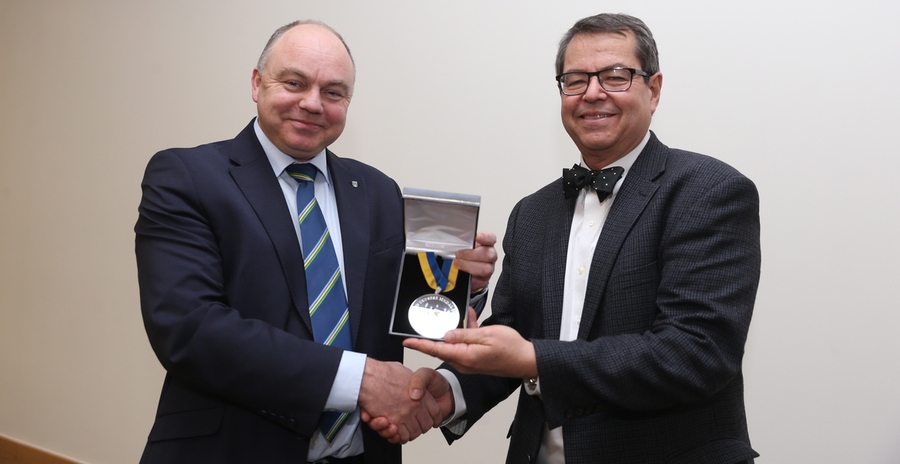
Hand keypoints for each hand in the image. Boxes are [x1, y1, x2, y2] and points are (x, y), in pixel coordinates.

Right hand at [357, 359, 441, 442]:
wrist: (368, 377)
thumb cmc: (382, 372)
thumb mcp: (404, 371)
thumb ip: (412, 380)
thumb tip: (413, 382)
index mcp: (421, 393)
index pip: (436, 412)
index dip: (434, 418)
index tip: (431, 420)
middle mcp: (415, 405)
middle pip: (426, 425)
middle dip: (421, 427)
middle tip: (415, 425)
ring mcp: (405, 414)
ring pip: (414, 433)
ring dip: (409, 433)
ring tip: (404, 429)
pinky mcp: (393, 422)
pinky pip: (401, 436)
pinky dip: (399, 437)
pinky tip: (396, 432)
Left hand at [403, 324, 537, 377]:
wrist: (526, 361)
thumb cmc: (511, 348)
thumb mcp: (487, 335)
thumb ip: (465, 334)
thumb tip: (446, 334)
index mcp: (465, 356)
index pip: (436, 349)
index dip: (420, 344)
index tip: (406, 340)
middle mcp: (464, 362)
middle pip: (441, 348)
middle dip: (432, 336)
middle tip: (422, 325)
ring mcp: (469, 362)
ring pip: (453, 345)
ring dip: (453, 331)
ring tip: (457, 315)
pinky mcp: (475, 359)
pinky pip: (463, 345)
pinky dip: (464, 333)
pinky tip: (469, 319)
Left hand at [455, 231, 496, 292]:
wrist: (464, 272)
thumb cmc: (464, 256)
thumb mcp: (463, 245)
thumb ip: (462, 242)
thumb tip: (451, 240)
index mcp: (486, 244)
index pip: (491, 238)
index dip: (485, 237)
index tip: (477, 237)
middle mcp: (490, 256)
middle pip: (489, 254)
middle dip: (472, 254)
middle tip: (459, 254)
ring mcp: (489, 269)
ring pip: (485, 268)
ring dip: (469, 266)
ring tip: (457, 264)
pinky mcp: (484, 281)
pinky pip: (479, 280)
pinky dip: (468, 276)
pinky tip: (460, 273)